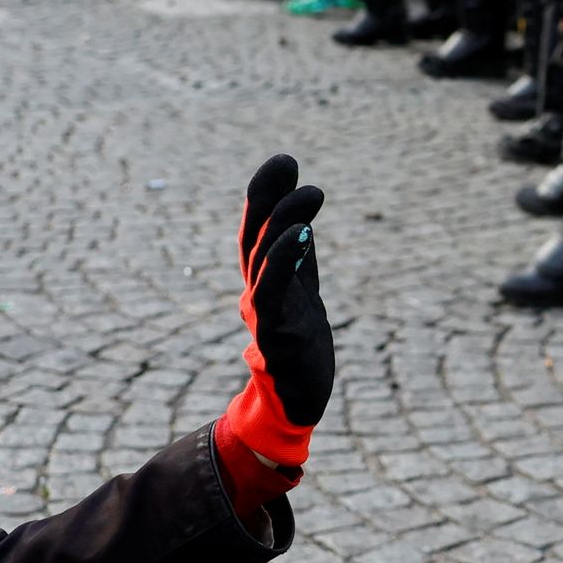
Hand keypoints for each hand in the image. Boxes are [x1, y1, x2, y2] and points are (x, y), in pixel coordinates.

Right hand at [218, 154, 329, 476]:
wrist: (298, 402)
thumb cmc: (299, 346)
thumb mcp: (302, 293)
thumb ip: (298, 256)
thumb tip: (299, 213)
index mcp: (265, 279)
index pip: (258, 230)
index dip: (264, 193)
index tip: (283, 161)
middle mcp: (258, 292)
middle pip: (254, 236)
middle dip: (266, 196)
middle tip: (286, 160)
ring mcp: (264, 313)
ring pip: (264, 260)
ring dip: (283, 222)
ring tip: (308, 193)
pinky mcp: (276, 337)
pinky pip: (274, 293)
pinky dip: (283, 261)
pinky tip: (301, 234)